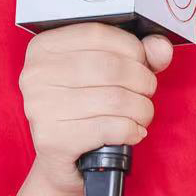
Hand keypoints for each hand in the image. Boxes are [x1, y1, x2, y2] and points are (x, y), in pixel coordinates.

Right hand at [11, 23, 176, 195]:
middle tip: (146, 94)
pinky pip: (110, 127)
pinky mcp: (53, 139)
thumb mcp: (108, 75)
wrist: (62, 162)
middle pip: (110, 67)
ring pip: (115, 99)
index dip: (133, 48)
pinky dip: (132, 130)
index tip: (143, 64)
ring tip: (142, 115)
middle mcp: (35, 75)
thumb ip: (138, 55)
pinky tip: (133, 132)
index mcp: (42, 48)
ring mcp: (40, 108)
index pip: (97, 34)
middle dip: (142, 81)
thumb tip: (160, 48)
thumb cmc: (85, 111)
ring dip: (142, 109)